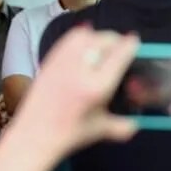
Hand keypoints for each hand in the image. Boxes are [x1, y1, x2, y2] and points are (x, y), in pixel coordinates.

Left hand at [4, 26, 139, 154]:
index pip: (120, 55)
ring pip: (86, 35)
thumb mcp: (101, 130)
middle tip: (121, 46)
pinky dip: (81, 36)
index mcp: (97, 87)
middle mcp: (81, 70)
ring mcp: (63, 62)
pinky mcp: (50, 61)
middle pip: (104, 41)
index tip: (135, 41)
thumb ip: (123, 126)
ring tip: (104, 45)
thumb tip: (137, 123)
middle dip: (116, 40)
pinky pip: (69, 39)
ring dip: (98, 37)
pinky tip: (86, 43)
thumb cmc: (68, 135)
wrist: (33, 136)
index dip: (130, 45)